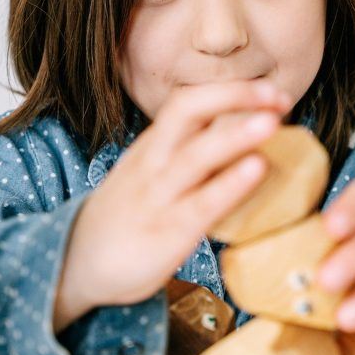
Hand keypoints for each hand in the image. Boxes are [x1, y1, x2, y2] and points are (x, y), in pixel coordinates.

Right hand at [53, 79, 291, 331]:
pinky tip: (258, 169)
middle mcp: (153, 161)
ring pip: (195, 154)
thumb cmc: (128, 217)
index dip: (229, 91)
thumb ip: (187, 156)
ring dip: (235, 134)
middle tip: (279, 95)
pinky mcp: (166, 232)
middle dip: (235, 96)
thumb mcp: (150, 175)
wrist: (76, 263)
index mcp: (152, 146)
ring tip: (272, 122)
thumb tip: (240, 136)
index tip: (270, 91)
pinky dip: (231, 183)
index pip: (187, 102)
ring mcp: (157, 196)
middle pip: (188, 111)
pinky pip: (201, 203)